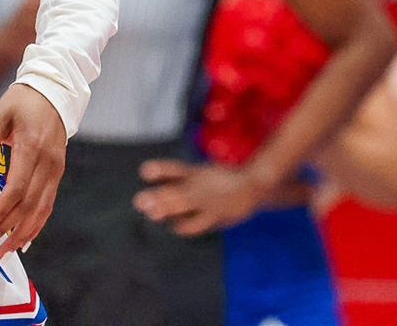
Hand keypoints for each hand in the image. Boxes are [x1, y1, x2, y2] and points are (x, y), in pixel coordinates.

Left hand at [0, 83, 65, 257]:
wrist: (53, 91)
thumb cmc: (21, 102)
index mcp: (32, 147)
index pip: (17, 188)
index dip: (1, 210)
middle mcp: (48, 162)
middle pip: (29, 204)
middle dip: (7, 228)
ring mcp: (56, 168)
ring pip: (42, 209)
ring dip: (23, 233)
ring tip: (5, 251)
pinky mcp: (58, 172)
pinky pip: (49, 204)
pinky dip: (37, 224)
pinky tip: (25, 238)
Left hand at [133, 159, 267, 236]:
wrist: (256, 186)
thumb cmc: (220, 180)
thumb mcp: (198, 174)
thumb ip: (174, 179)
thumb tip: (151, 191)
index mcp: (196, 172)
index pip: (174, 169)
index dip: (160, 170)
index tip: (144, 171)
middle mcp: (201, 185)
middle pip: (177, 190)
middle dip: (159, 196)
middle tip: (141, 201)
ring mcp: (209, 201)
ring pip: (185, 205)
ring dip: (167, 209)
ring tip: (152, 213)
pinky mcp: (217, 216)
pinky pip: (197, 223)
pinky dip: (183, 226)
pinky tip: (174, 226)